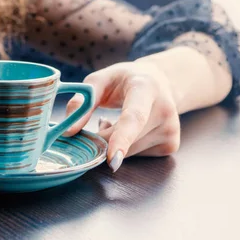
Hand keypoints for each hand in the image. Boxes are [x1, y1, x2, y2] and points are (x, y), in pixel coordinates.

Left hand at [64, 61, 180, 171]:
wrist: (159, 81)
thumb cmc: (124, 80)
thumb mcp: (100, 80)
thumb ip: (83, 102)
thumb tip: (68, 131)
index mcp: (146, 88)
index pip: (134, 117)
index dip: (121, 138)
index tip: (112, 159)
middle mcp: (164, 109)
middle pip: (126, 139)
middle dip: (103, 139)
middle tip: (97, 122)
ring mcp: (171, 129)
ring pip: (130, 152)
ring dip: (113, 143)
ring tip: (116, 120)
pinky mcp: (171, 144)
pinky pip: (138, 156)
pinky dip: (125, 147)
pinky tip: (128, 130)